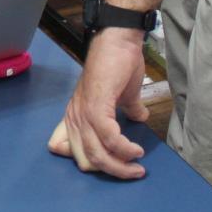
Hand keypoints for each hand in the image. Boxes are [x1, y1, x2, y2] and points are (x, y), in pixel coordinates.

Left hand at [47, 27, 148, 177]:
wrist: (119, 40)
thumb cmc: (119, 62)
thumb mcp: (122, 94)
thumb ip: (127, 109)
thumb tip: (139, 117)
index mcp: (76, 114)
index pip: (71, 151)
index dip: (91, 163)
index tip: (113, 166)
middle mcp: (75, 116)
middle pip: (86, 160)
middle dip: (111, 171)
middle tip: (131, 171)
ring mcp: (84, 113)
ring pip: (97, 155)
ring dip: (121, 166)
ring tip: (138, 166)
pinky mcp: (96, 107)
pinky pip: (109, 139)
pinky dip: (125, 149)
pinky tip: (136, 151)